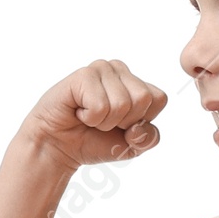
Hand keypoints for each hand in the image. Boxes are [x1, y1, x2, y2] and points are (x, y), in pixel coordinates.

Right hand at [20, 58, 167, 169]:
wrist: (59, 148)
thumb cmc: (94, 142)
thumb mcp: (131, 146)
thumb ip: (148, 138)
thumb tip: (139, 127)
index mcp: (135, 82)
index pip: (159, 98)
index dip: (142, 121)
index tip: (121, 126)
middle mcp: (120, 70)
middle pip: (143, 99)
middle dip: (123, 122)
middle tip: (103, 122)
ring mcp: (102, 69)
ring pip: (122, 104)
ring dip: (104, 122)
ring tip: (89, 117)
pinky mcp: (83, 75)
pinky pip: (101, 106)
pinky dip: (90, 119)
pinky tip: (78, 112)